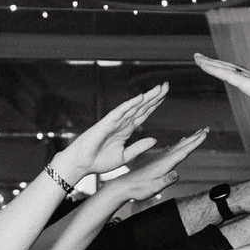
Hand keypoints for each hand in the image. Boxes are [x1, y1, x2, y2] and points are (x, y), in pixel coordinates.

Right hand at [54, 83, 168, 183]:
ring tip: (159, 88)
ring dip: (146, 97)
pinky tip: (140, 97)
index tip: (164, 96)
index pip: (143, 114)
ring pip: (134, 106)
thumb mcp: (125, 156)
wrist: (82, 163)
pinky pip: (120, 111)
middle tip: (166, 86)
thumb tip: (155, 140)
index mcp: (126, 130)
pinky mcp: (106, 123)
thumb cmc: (99, 160)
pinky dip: (130, 104)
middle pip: (141, 107)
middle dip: (154, 96)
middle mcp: (122, 123)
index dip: (154, 105)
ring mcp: (115, 121)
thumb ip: (139, 147)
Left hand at [99, 127, 208, 209]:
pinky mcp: (157, 162)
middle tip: (206, 129)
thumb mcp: (153, 187)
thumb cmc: (138, 189)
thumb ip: (165, 180)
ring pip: (178, 147)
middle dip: (195, 138)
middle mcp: (163, 159)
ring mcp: (160, 160)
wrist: (123, 186)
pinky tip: (180, 144)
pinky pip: (171, 151)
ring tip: (197, 134)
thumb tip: (177, 174)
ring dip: (189, 140)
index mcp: (164, 163)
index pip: (183, 151)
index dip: (195, 143)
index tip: (204, 134)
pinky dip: (178, 146)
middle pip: (182, 146)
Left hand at [193, 54, 249, 123]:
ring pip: (227, 69)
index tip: (220, 68)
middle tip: (201, 58)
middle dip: (216, 64)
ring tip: (196, 58)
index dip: (230, 72)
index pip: (242, 77)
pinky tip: (202, 65)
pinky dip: (214, 69)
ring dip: (210, 64)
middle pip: (232, 69)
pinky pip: (227, 75)